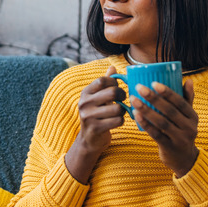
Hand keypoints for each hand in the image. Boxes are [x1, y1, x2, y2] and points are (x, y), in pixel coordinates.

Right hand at [65, 65, 126, 182]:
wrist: (89, 139)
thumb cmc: (97, 115)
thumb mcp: (98, 98)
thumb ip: (105, 83)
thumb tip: (112, 67)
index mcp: (85, 93)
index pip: (103, 80)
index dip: (114, 83)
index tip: (117, 88)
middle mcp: (84, 103)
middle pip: (112, 93)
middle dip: (123, 96)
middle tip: (123, 100)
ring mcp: (88, 116)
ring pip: (117, 108)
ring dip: (123, 111)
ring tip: (119, 113)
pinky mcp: (95, 128)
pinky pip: (118, 121)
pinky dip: (121, 121)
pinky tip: (116, 122)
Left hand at [131, 80, 198, 176]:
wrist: (184, 159)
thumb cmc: (182, 132)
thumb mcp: (188, 117)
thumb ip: (187, 99)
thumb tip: (187, 80)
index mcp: (193, 117)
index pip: (180, 102)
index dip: (167, 92)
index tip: (153, 83)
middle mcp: (189, 128)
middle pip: (169, 111)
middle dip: (153, 98)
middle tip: (139, 88)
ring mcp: (180, 139)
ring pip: (161, 122)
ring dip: (146, 110)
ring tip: (134, 100)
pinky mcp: (169, 147)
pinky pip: (156, 134)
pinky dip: (145, 124)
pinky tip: (136, 115)